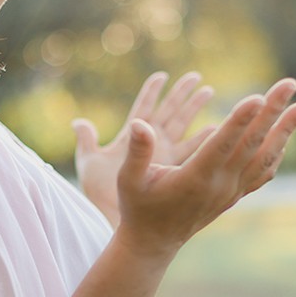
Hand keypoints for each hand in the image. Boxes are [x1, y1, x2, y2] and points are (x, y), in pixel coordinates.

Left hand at [72, 72, 214, 226]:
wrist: (111, 221)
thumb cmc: (98, 195)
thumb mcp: (89, 163)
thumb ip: (87, 141)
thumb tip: (78, 121)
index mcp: (131, 138)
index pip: (143, 108)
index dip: (152, 92)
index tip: (162, 75)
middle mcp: (150, 144)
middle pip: (168, 112)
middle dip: (182, 94)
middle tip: (197, 77)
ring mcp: (163, 157)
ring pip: (182, 126)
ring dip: (195, 109)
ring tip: (209, 91)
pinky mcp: (172, 171)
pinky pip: (191, 151)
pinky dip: (204, 139)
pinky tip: (217, 128)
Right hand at [113, 78, 295, 258]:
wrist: (154, 242)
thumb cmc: (139, 207)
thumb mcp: (129, 179)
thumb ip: (137, 151)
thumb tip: (139, 123)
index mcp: (195, 177)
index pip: (223, 144)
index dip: (240, 120)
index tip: (258, 97)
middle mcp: (220, 184)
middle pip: (252, 143)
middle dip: (272, 111)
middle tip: (290, 83)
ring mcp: (232, 191)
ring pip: (265, 157)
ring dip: (285, 130)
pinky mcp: (235, 195)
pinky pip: (263, 172)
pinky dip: (278, 152)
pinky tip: (286, 136)